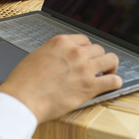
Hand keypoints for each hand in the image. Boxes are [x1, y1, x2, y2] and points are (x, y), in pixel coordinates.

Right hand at [0, 34, 121, 122]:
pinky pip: (114, 80)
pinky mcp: (90, 86)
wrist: (23, 98)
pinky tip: (110, 85)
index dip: (86, 49)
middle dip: (97, 58)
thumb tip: (62, 57)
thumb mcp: (36, 56)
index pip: (84, 40)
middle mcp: (75, 52)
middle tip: (94, 68)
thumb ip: (54, 53)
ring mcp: (85, 68)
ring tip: (106, 74)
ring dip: (110, 67)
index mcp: (60, 42)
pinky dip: (115, 82)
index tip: (86, 56)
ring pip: (111, 60)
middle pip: (98, 49)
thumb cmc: (24, 80)